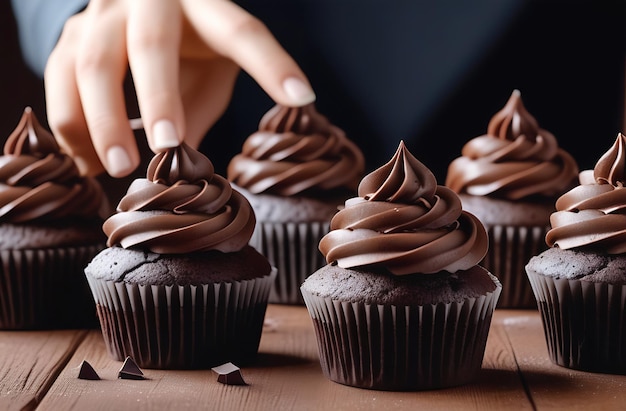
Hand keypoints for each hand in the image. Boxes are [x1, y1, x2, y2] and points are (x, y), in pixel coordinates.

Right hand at [45, 0, 315, 176]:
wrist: (131, 8)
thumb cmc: (186, 49)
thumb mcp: (208, 69)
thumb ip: (202, 109)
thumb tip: (194, 176)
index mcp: (202, 4)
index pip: (243, 32)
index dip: (272, 66)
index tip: (302, 97)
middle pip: (152, 44)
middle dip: (158, 97)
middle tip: (167, 146)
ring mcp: (102, 14)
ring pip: (93, 63)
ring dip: (104, 120)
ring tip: (121, 167)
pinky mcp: (68, 37)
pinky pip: (58, 81)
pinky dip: (71, 128)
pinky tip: (87, 165)